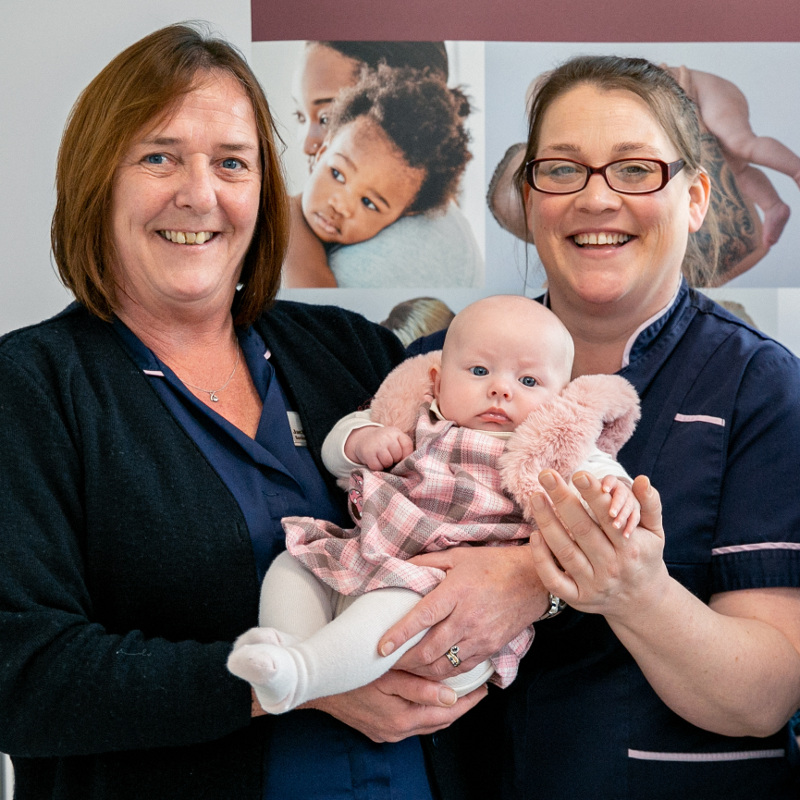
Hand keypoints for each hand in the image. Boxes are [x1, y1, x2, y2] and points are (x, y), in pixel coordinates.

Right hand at [305, 670, 485, 741]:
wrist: (318, 687)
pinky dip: (425, 713)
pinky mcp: (379, 731)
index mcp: (403, 719)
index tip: (484, 688)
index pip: (446, 712)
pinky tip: (429, 699)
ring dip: (444, 710)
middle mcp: (397, 731)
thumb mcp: (388, 676)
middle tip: (478, 690)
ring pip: (426, 724)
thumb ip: (420, 687)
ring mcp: (387, 734)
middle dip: (460, 706)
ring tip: (460, 693)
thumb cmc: (354, 675)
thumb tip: (451, 695)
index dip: (468, 701)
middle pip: (439, 721)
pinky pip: (411, 724)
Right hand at [345, 425, 413, 469]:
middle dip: (394, 460)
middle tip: (388, 456)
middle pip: (397, 456)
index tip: (401, 457)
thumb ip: (404, 448)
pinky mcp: (368, 453)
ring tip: (381, 458)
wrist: (363, 438)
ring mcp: (377, 444)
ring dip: (385, 464)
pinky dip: (376, 467)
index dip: (406, 455)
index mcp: (396, 432)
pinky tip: (374, 460)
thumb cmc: (384, 443)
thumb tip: (411, 465)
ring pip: (388, 462)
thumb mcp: (395, 439)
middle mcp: (386, 436)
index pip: (407, 446)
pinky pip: (377, 467)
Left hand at [378, 545, 546, 679]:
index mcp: (456, 592)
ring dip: (421, 672)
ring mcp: (480, 637)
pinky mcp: (490, 648)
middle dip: (404, 662)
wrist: (532, 581)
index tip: (381, 648)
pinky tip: (430, 673)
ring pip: (444, 665)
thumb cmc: (493, 565)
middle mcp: (467, 618)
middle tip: (386, 665)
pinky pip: (462, 669)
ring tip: (403, 672)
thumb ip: (428, 563)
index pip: (423, 616)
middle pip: (429, 649)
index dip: (400, 634)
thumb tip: (401, 567)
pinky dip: (443, 675)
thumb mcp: (459, 556)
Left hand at [529, 470, 669, 618]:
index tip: (579, 474)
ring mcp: (592, 584)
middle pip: (582, 530)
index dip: (593, 495)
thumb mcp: (655, 532)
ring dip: (547, 522)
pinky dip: (541, 558)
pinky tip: (535, 535)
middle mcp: (610, 567)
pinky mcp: (576, 598)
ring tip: (536, 497)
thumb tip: (642, 479)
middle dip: (563, 499)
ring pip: (564, 552)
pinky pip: (553, 579)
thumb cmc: (644, 556)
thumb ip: (650, 504)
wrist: (641, 602)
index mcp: (630, 548)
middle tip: (546, 475)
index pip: (608, 517)